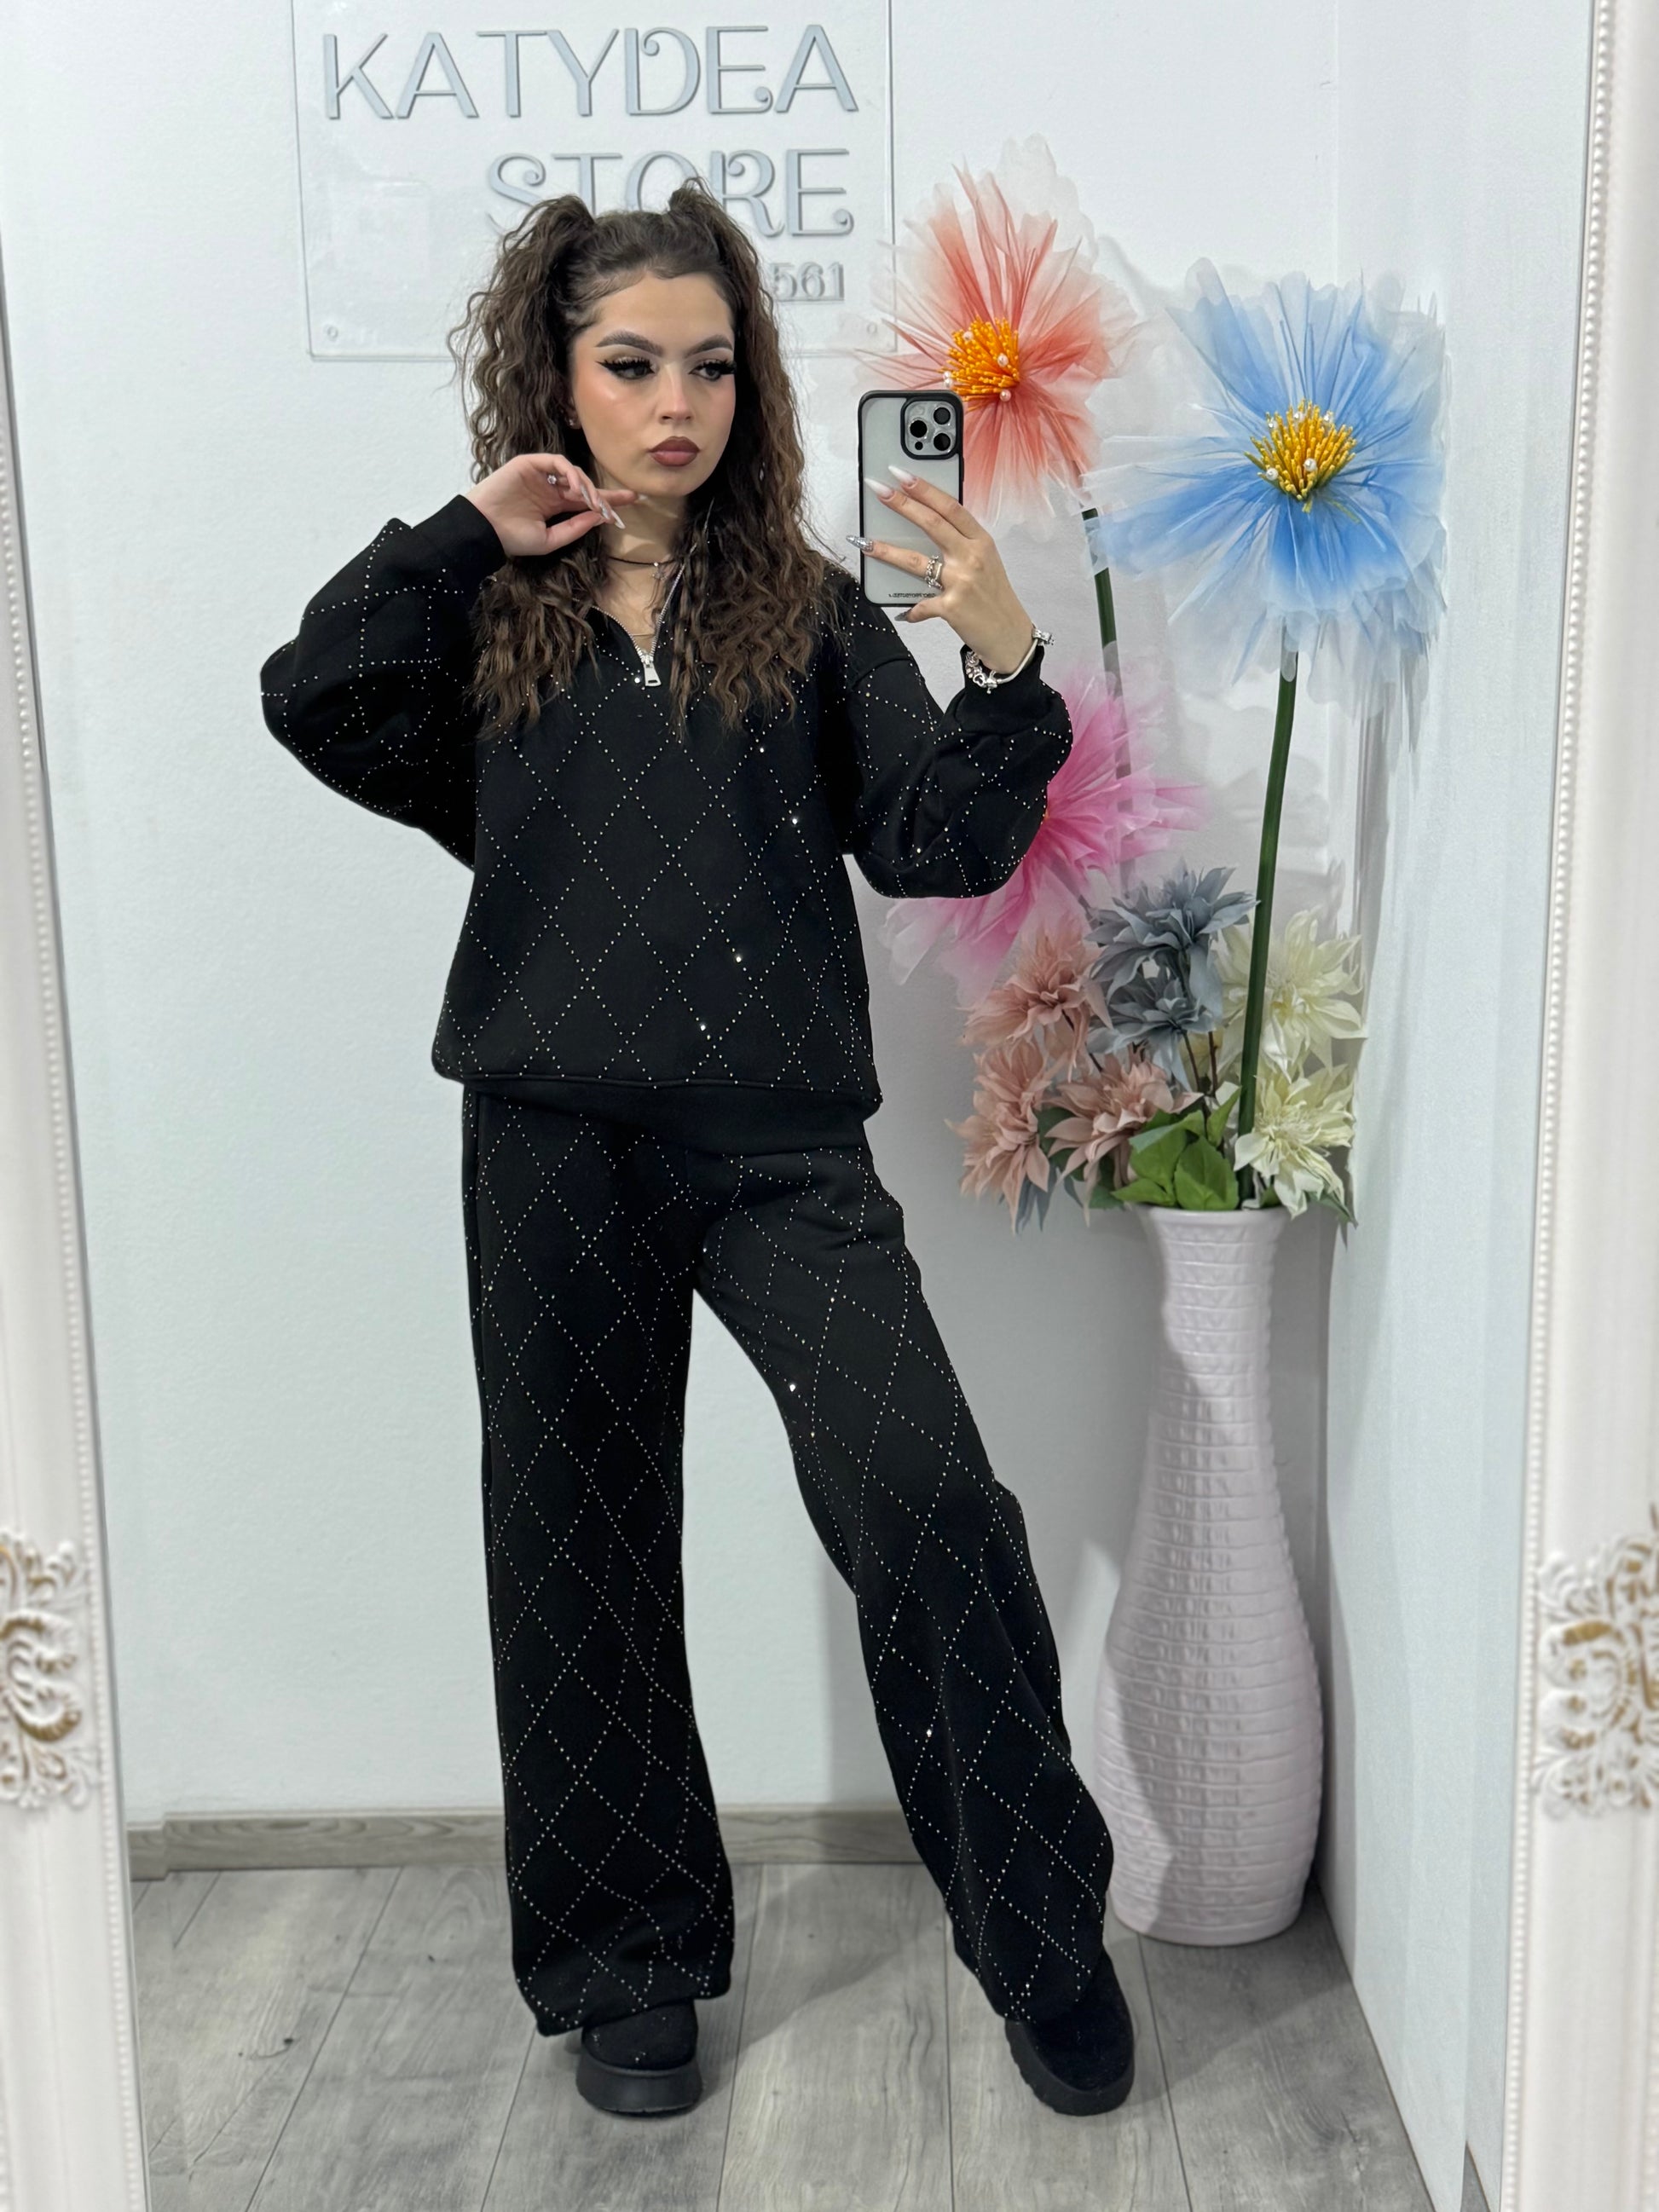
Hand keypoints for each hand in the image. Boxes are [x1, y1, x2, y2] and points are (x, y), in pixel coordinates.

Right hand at [463, 453, 639, 558]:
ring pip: (574, 474)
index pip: (586, 502)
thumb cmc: (512, 538)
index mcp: (554, 507)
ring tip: (594, 503)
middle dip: (605, 494)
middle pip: (585, 487)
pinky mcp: (530, 464)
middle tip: (624, 502)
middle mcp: (550, 489)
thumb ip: (574, 528)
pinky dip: (571, 473)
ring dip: (588, 487)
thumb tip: (600, 518)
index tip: (630, 504)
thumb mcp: (550, 540)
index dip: (608, 502)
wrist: (484, 529)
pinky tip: (578, 488)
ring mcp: (540, 475)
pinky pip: (557, 463)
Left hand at [857, 470, 1036, 669]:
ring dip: (888, 551)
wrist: (1010, 636)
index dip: (925, 488)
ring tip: (867, 543)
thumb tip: (928, 527)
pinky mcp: (952, 608)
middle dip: (902, 504)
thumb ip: (961, 543)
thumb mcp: (986, 562)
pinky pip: (921, 606)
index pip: (950, 507)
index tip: (903, 474)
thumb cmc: (995, 597)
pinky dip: (911, 610)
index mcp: (981, 541)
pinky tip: (905, 613)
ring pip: (917, 561)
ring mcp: (962, 582)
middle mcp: (972, 557)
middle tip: (879, 490)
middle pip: (932, 524)